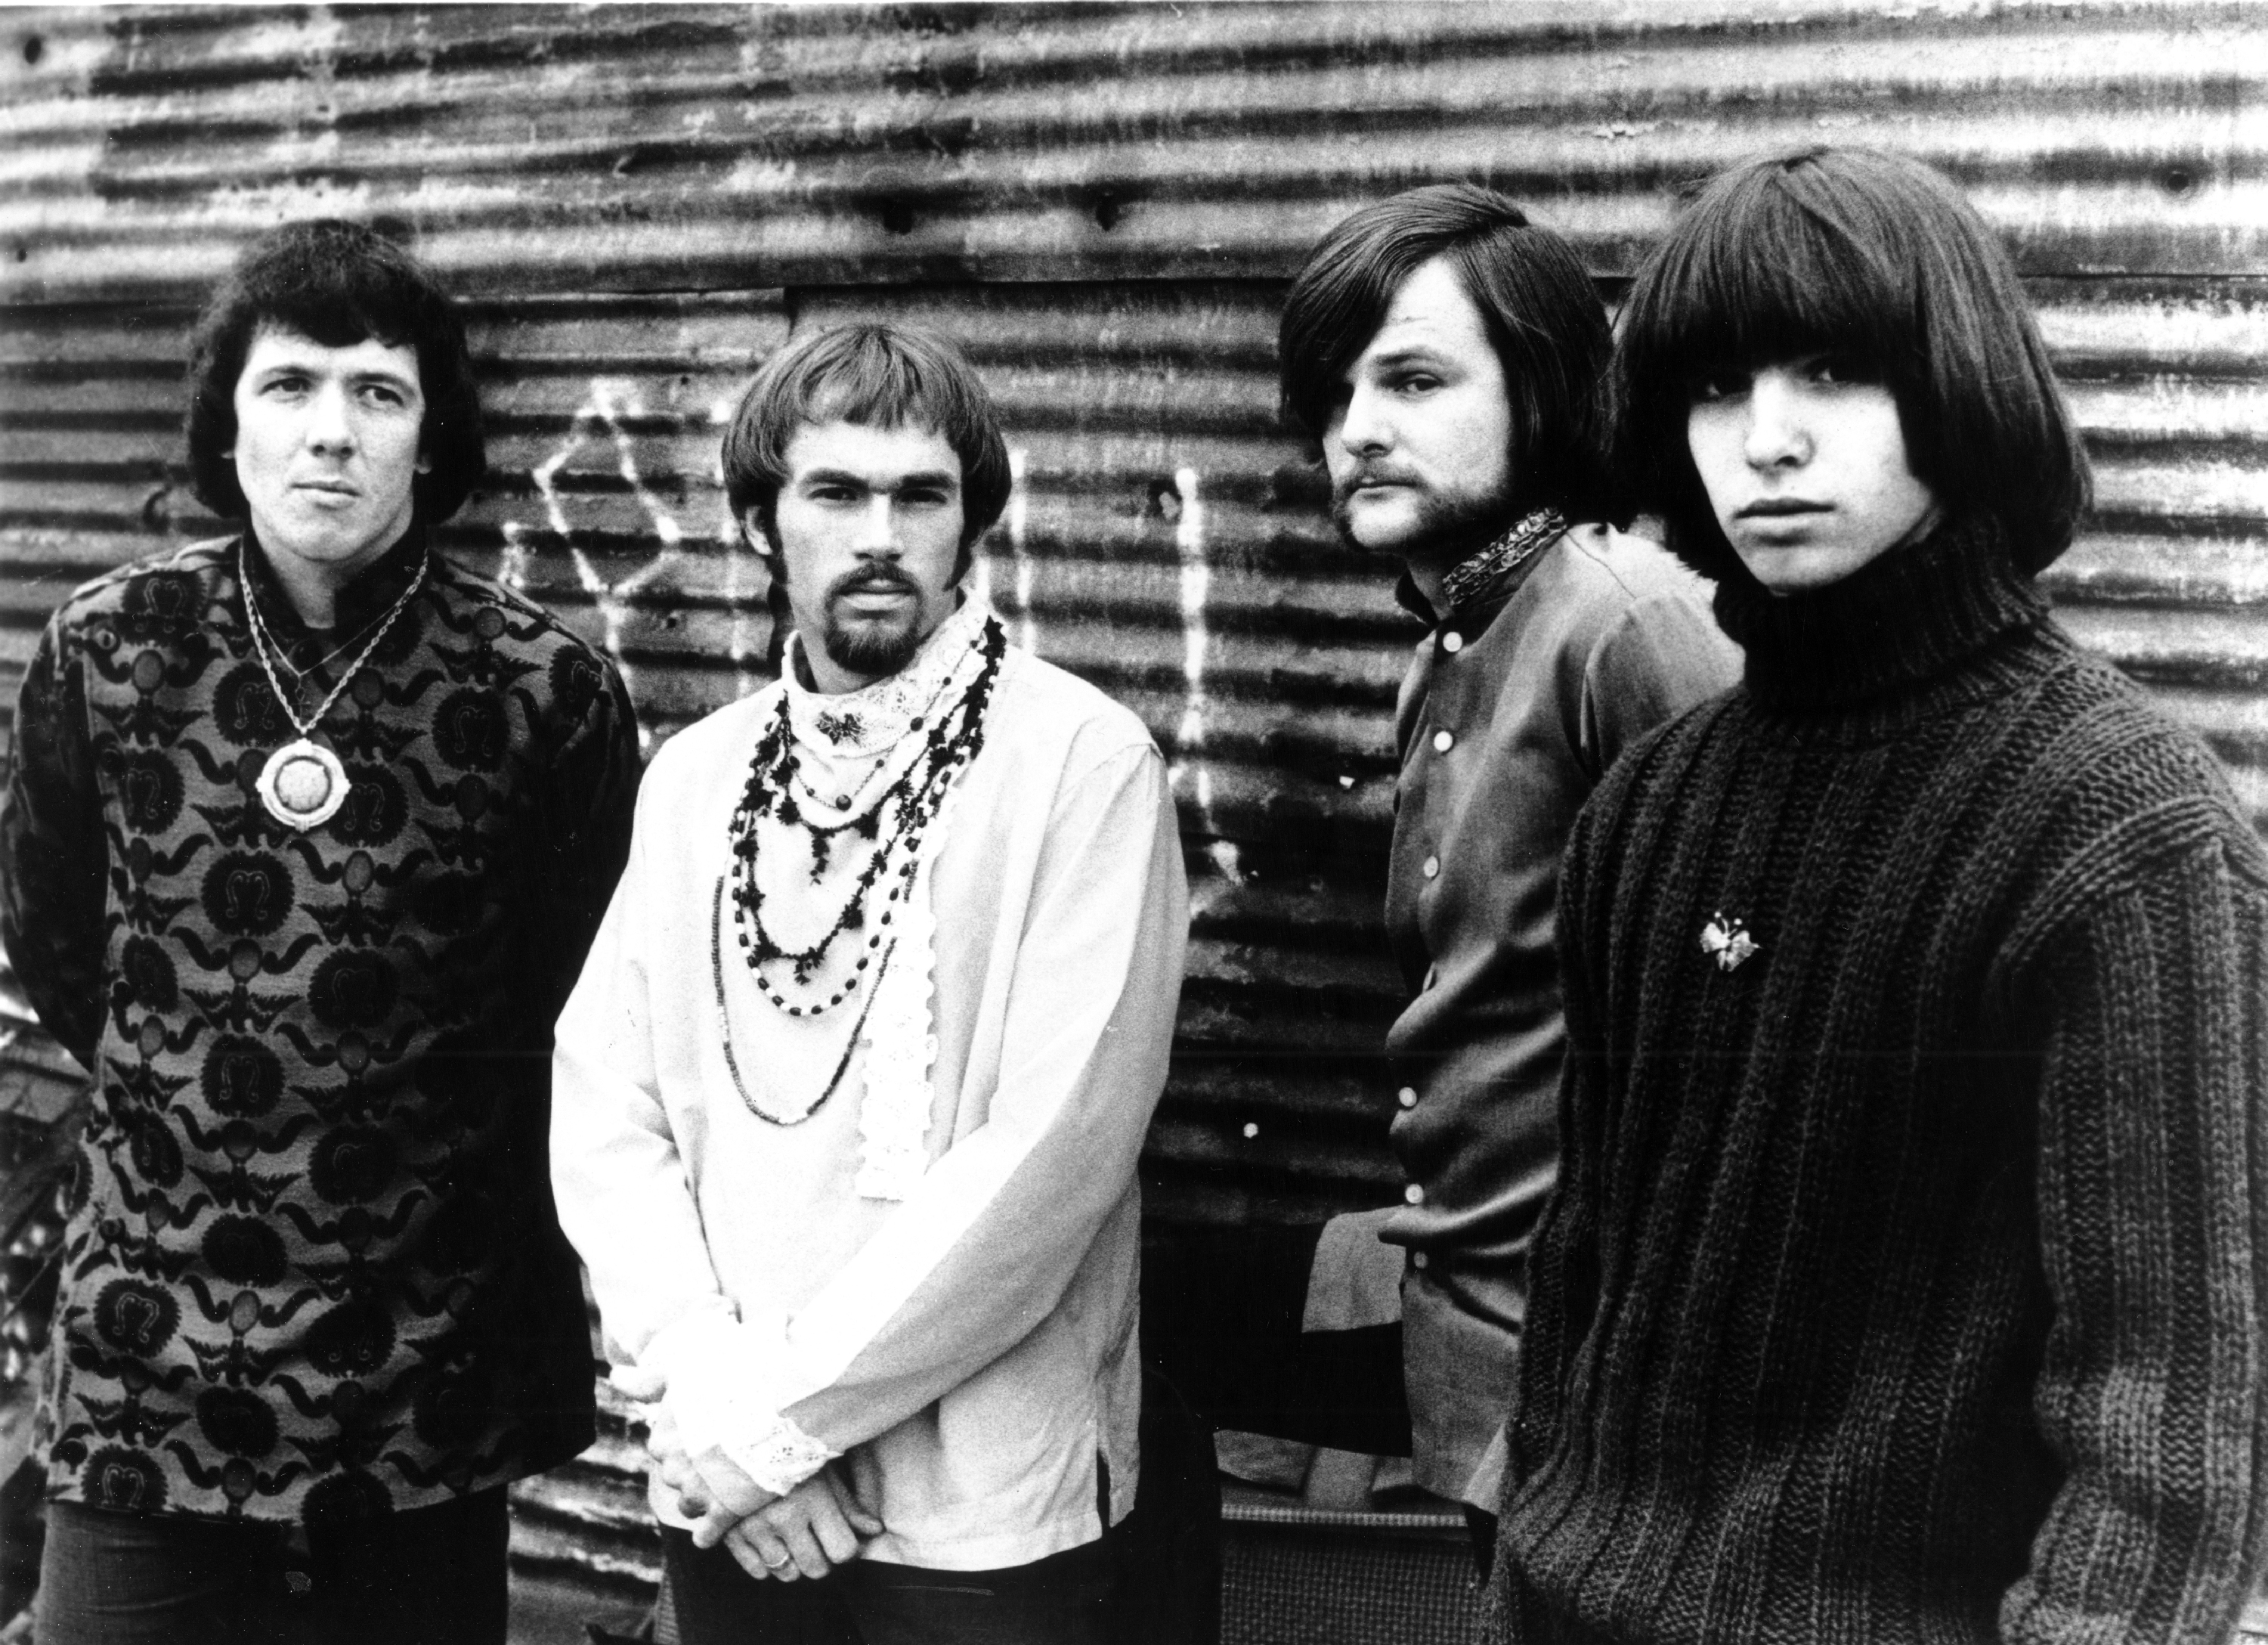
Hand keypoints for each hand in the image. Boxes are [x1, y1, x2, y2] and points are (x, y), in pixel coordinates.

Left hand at [615, 1364, 779, 1547]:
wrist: (775, 1402)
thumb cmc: (731, 1381)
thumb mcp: (685, 1373)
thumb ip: (647, 1382)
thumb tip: (614, 1376)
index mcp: (662, 1439)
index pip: (664, 1452)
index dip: (689, 1443)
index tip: (710, 1434)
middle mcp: (672, 1470)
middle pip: (678, 1479)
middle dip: (698, 1470)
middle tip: (727, 1454)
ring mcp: (697, 1493)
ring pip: (690, 1506)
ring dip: (707, 1498)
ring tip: (734, 1481)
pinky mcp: (723, 1512)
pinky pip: (707, 1535)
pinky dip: (714, 1530)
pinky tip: (730, 1516)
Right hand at [725, 1466, 883, 1581]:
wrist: (739, 1444)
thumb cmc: (791, 1458)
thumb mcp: (824, 1474)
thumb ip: (850, 1506)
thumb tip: (875, 1530)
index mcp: (813, 1499)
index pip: (842, 1550)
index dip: (847, 1550)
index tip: (841, 1540)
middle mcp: (785, 1517)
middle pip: (816, 1568)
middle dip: (821, 1561)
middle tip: (817, 1544)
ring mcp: (756, 1528)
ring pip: (787, 1573)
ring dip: (794, 1564)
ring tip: (793, 1541)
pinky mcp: (732, 1535)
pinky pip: (757, 1571)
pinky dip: (766, 1564)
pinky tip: (771, 1543)